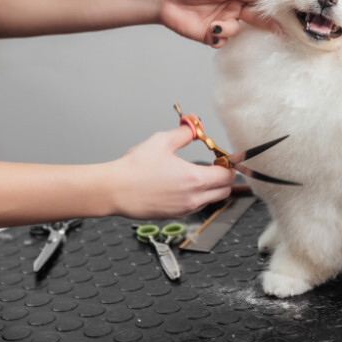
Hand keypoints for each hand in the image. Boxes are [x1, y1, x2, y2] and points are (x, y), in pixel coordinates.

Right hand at [110, 126, 235, 219]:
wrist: (113, 190)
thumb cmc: (134, 169)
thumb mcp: (162, 141)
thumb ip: (184, 133)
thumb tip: (194, 125)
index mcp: (195, 179)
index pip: (228, 176)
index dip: (228, 165)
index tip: (221, 158)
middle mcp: (193, 198)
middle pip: (225, 191)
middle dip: (223, 179)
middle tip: (213, 167)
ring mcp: (184, 210)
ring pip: (210, 200)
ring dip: (210, 188)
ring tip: (194, 175)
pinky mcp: (173, 216)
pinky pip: (194, 207)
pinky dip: (195, 197)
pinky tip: (180, 185)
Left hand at [161, 0, 277, 47]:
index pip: (259, 2)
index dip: (271, 8)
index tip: (284, 14)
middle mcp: (233, 9)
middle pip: (256, 19)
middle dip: (265, 24)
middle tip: (277, 30)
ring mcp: (223, 23)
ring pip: (237, 31)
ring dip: (229, 29)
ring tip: (216, 25)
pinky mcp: (211, 36)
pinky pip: (222, 42)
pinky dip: (219, 38)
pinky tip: (211, 32)